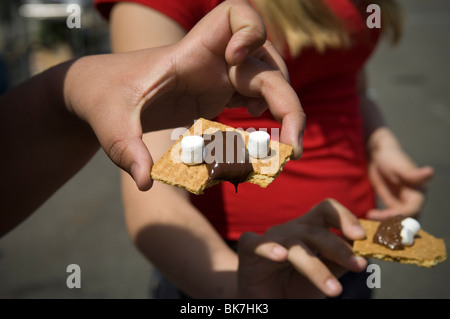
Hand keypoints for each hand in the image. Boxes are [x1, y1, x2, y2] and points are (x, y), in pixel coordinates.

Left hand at [64, 0, 304, 190]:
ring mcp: (218, 78)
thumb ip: (127, 149)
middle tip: (293, 147)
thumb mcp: (111, 124)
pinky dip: (271, 115)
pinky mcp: (218, 95)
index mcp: (191, 52)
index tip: (236, 61)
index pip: (234, 13)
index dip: (250, 29)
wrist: (100, 95)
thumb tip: (145, 183)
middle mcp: (213, 61)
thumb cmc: (104, 98)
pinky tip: (266, 137)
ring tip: (286, 149)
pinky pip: (257, 97)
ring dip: (285, 111)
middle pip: (267, 64)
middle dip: (287, 102)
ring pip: (269, 82)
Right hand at [237, 199, 366, 298]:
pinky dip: (268, 248)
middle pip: (314, 228)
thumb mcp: (323, 276)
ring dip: (316, 266)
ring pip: (294, 244)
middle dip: (338, 247)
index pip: (327, 210)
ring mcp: (268, 239)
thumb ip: (339, 263)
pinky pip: (257, 244)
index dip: (345, 217)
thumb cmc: (293, 288)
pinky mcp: (248, 252)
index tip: (362, 237)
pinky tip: (281, 256)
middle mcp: (289, 230)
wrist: (265, 303)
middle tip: (358, 266)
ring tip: (334, 291)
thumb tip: (363, 254)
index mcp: (307, 231)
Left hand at [366, 129, 433, 219]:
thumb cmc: (390, 157)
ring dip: (387, 225)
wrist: (379, 155)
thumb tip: (430, 172)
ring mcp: (404, 204)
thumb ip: (412, 173)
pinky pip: (391, 218)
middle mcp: (413, 200)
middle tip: (374, 220)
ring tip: (371, 219)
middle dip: (392, 224)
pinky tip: (369, 216)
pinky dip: (382, 220)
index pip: (412, 210)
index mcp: (418, 192)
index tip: (381, 216)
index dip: (398, 216)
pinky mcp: (394, 205)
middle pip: (407, 220)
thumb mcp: (399, 164)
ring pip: (400, 222)